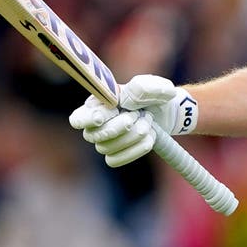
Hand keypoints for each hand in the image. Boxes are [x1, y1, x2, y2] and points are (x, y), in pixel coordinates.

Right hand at [68, 75, 197, 167]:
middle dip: (119, 126)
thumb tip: (124, 100)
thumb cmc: (155, 96)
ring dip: (133, 136)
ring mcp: (104, 140)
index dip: (87, 119)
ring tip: (148, 123)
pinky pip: (115, 160)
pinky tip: (148, 138)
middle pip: (92, 135)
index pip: (79, 117)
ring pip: (106, 148)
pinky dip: (135, 150)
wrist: (167, 113)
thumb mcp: (154, 87)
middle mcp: (96, 123)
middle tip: (138, 115)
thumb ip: (141, 87)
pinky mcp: (115, 154)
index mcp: (98, 103)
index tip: (104, 116)